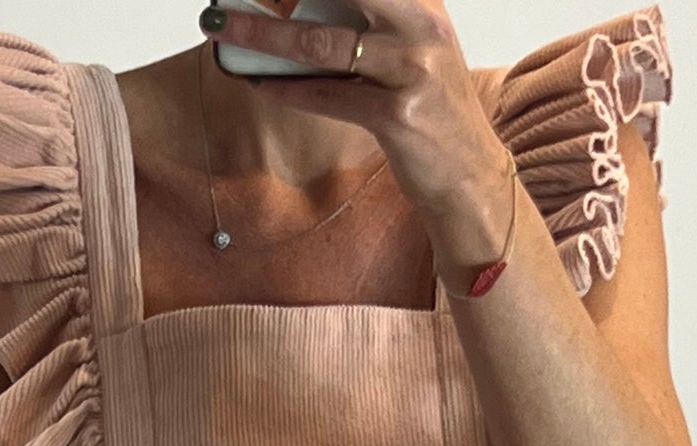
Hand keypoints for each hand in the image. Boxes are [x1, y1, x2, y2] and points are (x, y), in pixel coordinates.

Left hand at [201, 3, 512, 267]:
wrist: (471, 176)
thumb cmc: (432, 110)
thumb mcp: (414, 47)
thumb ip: (374, 18)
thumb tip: (301, 6)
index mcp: (423, 1)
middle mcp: (422, 26)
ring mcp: (411, 71)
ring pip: (320, 43)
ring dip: (263, 35)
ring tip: (225, 28)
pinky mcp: (397, 117)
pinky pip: (326, 96)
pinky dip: (286, 88)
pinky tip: (258, 81)